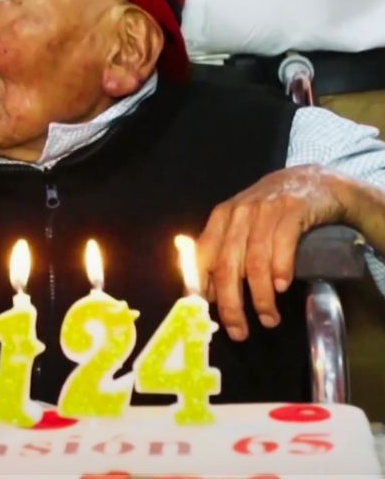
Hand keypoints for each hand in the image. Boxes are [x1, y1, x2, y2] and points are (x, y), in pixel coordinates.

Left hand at [196, 165, 350, 340]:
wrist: (314, 182)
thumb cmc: (273, 211)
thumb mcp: (243, 226)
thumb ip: (226, 253)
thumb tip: (209, 294)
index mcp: (220, 218)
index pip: (201, 257)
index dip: (199, 288)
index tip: (202, 315)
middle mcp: (239, 213)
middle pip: (226, 265)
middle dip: (231, 304)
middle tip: (239, 331)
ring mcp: (265, 209)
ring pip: (254, 261)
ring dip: (260, 296)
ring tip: (269, 319)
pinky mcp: (291, 209)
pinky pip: (281, 245)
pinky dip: (280, 270)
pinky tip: (282, 288)